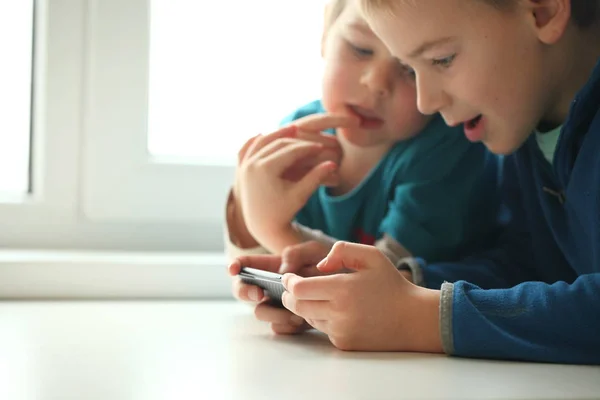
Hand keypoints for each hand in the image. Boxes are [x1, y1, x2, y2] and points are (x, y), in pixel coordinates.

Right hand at [228, 243, 347, 334]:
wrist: (350, 284)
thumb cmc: (329, 262)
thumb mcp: (314, 249)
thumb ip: (297, 253)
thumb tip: (283, 270)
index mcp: (272, 267)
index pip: (246, 265)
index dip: (235, 266)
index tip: (233, 269)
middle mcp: (270, 287)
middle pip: (244, 291)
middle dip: (246, 292)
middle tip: (260, 293)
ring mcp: (279, 305)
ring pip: (261, 313)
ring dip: (272, 312)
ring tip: (292, 308)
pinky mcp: (291, 322)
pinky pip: (278, 328)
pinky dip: (287, 325)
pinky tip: (301, 320)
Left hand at [236, 115, 356, 252]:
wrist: (260, 225)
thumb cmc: (283, 213)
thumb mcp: (300, 196)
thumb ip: (315, 178)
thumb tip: (334, 163)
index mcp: (266, 170)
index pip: (291, 151)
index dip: (307, 147)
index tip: (321, 146)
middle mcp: (252, 164)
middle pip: (277, 144)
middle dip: (296, 141)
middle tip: (310, 138)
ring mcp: (244, 165)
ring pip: (262, 142)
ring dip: (277, 134)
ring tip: (293, 129)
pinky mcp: (241, 168)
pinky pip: (247, 148)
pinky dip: (256, 140)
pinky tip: (265, 134)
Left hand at [280, 242, 442, 351]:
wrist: (413, 319)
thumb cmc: (392, 284)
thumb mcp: (372, 256)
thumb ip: (342, 251)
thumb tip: (319, 266)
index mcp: (343, 289)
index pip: (298, 289)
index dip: (288, 282)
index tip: (289, 277)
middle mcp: (339, 313)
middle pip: (296, 306)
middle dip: (289, 296)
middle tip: (292, 288)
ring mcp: (340, 331)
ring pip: (308, 318)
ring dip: (306, 307)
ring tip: (317, 296)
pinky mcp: (344, 344)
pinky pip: (323, 330)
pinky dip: (323, 319)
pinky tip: (337, 311)